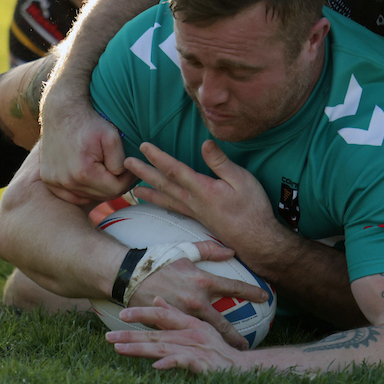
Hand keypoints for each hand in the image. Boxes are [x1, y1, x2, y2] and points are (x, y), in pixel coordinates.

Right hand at [39, 99, 133, 204]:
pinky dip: (83, 189)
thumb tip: (120, 177)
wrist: (62, 113)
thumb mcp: (112, 138)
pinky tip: (89, 175)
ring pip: (87, 196)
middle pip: (101, 195)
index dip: (127, 180)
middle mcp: (67, 182)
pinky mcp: (49, 180)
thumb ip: (120, 161)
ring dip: (98, 186)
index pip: (115, 190)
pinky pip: (72, 195)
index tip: (130, 168)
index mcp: (84, 173)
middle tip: (120, 169)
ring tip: (104, 169)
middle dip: (114, 183)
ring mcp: (55, 182)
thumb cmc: (89, 124)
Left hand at [107, 298, 247, 372]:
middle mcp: (192, 333)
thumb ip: (175, 313)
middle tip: (108, 338)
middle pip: (156, 334)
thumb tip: (156, 301)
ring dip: (140, 349)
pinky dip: (170, 363)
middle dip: (130, 336)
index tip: (122, 314)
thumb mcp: (198, 326)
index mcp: (191, 323)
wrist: (243, 368)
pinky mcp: (202, 364)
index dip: (142, 313)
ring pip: (163, 347)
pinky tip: (155, 366)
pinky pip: (183, 362)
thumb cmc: (218, 349)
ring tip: (119, 350)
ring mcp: (196, 349)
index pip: (162, 316)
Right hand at [125, 240, 268, 350]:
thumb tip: (231, 250)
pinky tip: (202, 352)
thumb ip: (209, 249)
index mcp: (203, 280)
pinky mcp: (169, 324)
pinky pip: (185, 336)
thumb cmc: (157, 260)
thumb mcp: (184, 251)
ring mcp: (183, 315)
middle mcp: (196, 300)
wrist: (128, 275)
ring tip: (228, 355)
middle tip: (247, 346)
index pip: (234, 287)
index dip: (252, 292)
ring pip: (206, 335)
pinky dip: (195, 344)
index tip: (266, 298)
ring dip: (217, 345)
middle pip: (223, 323)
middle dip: (236, 337)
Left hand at [126, 140, 277, 252]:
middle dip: (144, 172)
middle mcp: (194, 202)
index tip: (144, 146)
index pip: (175, 170)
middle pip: (164, 184)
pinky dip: (162, 205)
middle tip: (126, 163)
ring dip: (149, 192)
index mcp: (202, 189)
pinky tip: (159, 204)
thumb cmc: (252, 209)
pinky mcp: (199, 219)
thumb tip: (205, 143)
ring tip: (133, 188)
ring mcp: (195, 212)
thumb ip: (221, 163)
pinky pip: (174, 209)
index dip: (158, 157)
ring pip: (166, 199)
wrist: (256, 240)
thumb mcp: (242, 180)